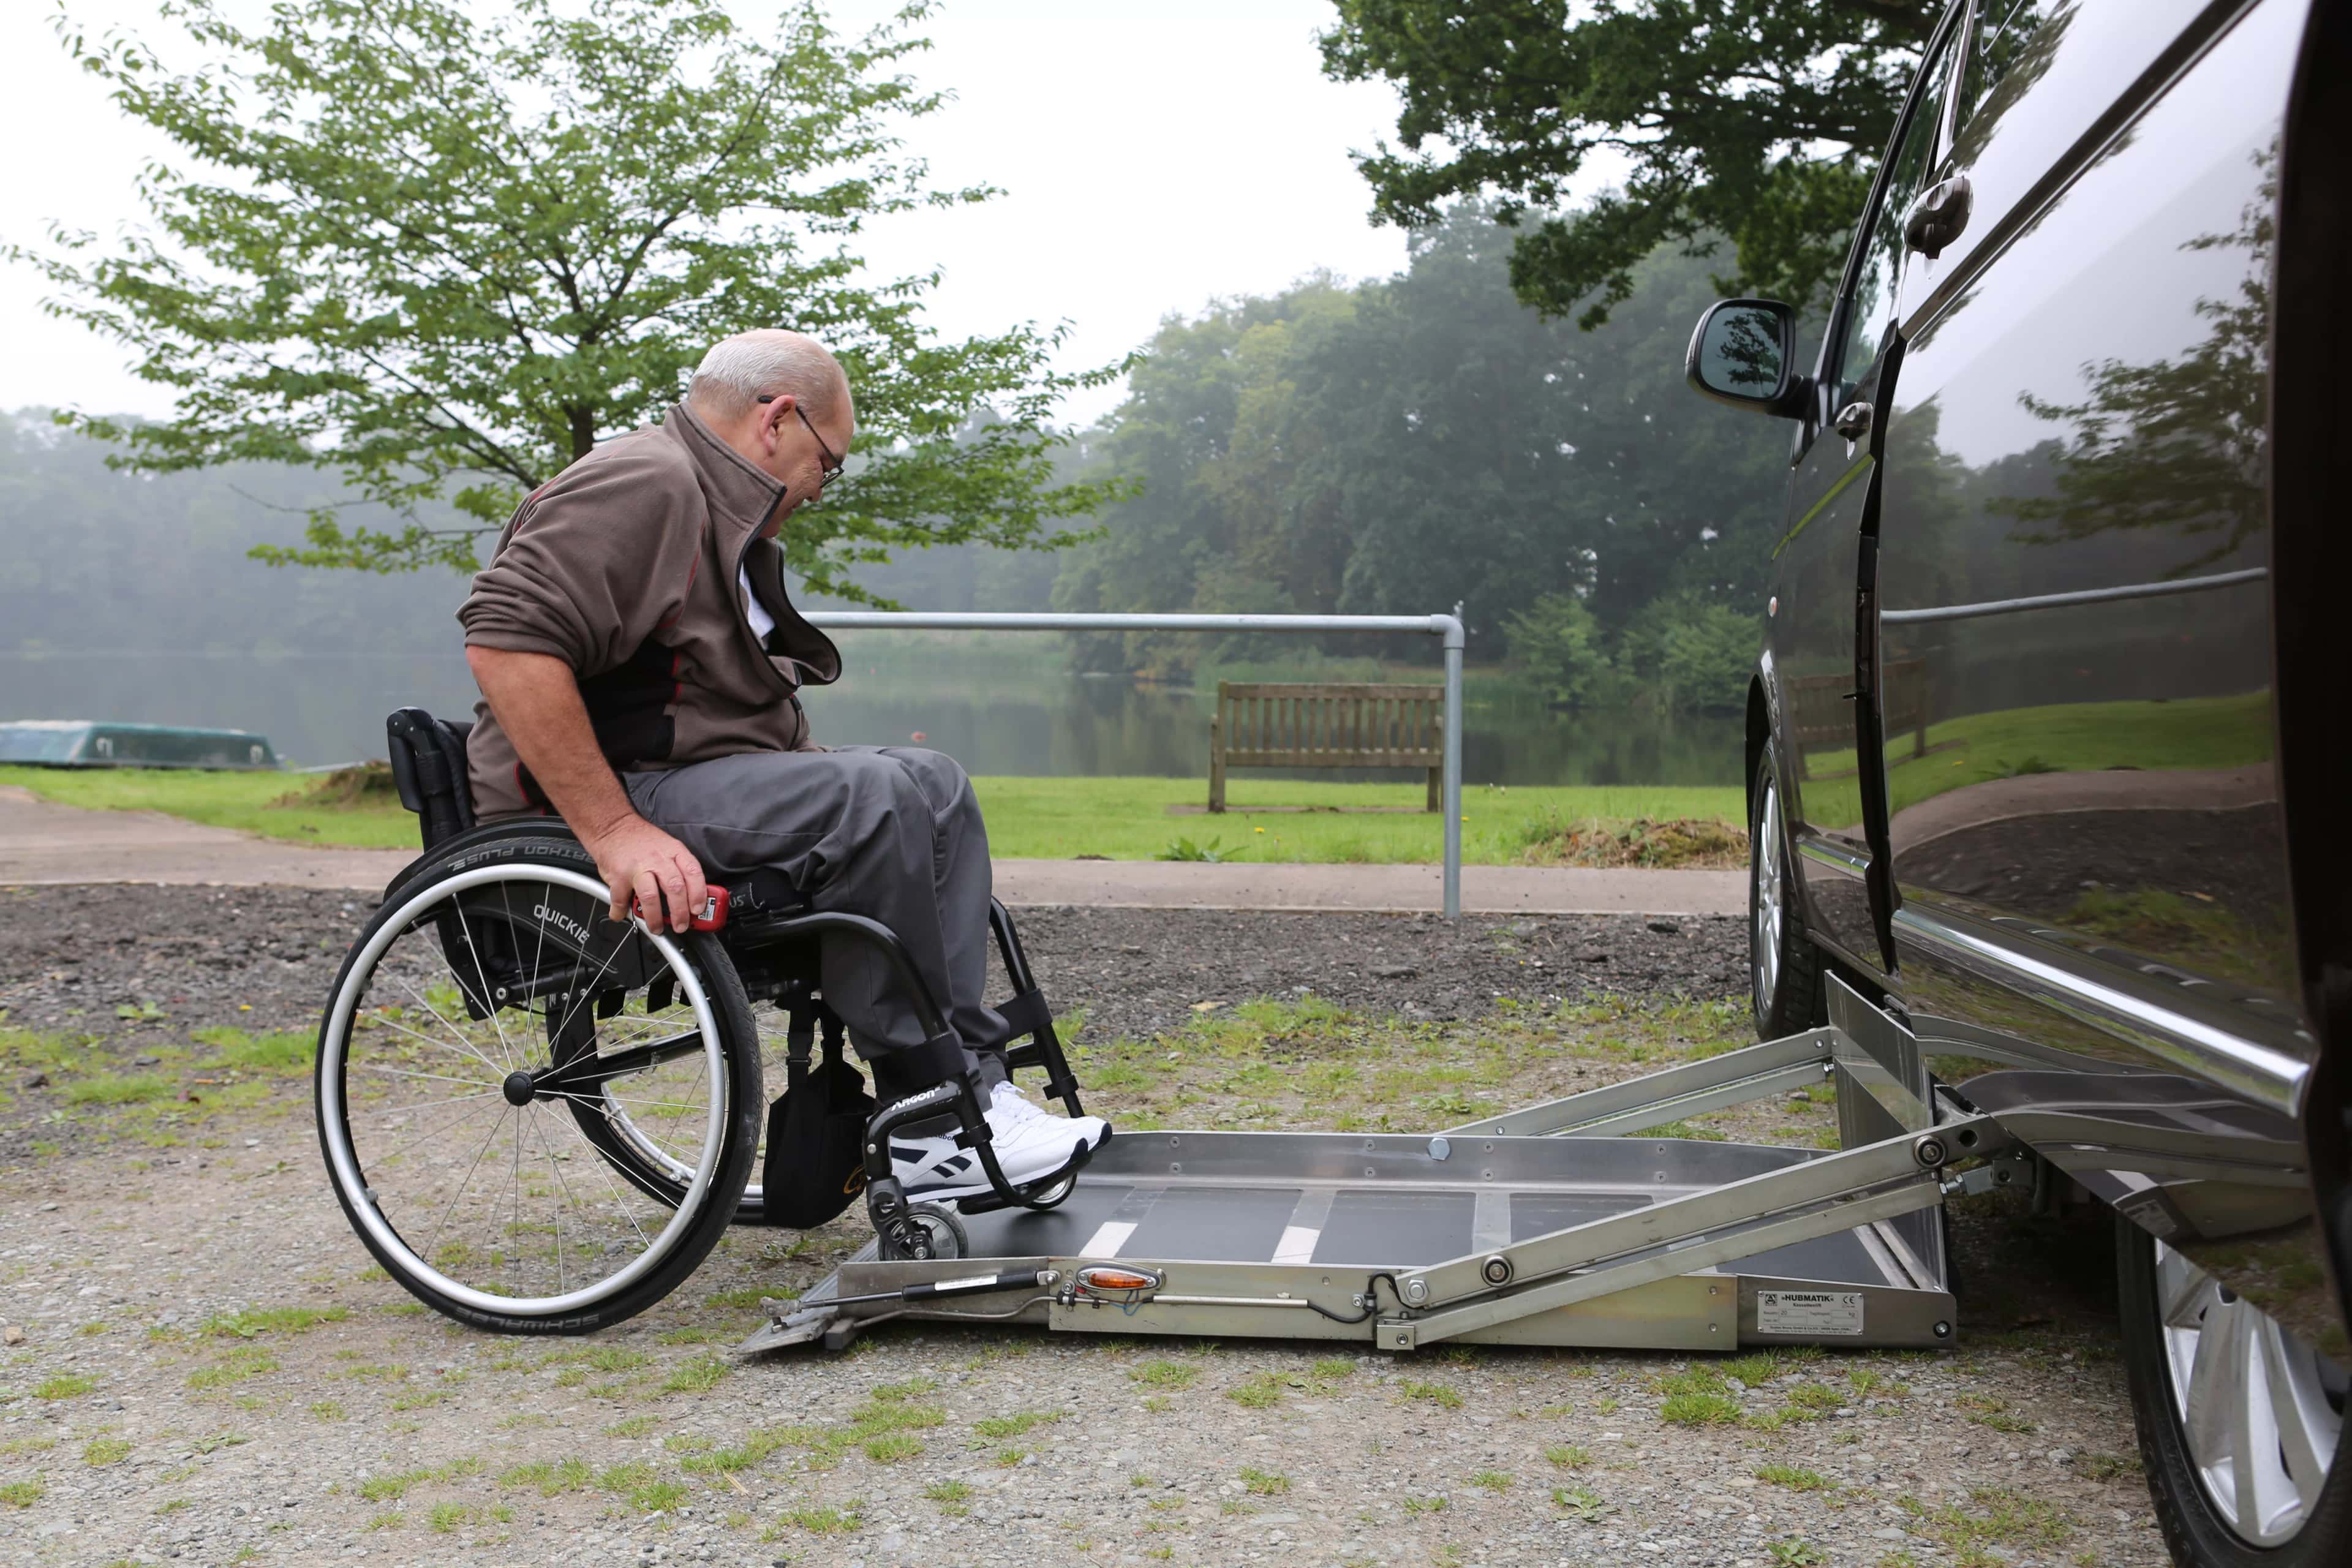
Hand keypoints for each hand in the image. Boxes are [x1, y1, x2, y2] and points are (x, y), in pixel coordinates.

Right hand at [583, 815, 707, 932]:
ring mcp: (638, 867)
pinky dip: (621, 911)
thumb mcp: (668, 847)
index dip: (698, 894)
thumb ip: (679, 868)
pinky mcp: (618, 875)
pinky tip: (622, 915)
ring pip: (651, 896)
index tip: (698, 910)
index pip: (693, 873)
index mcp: (674, 851)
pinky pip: (621, 898)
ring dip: (654, 917)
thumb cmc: (642, 840)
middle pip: (675, 888)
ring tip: (656, 928)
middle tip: (680, 925)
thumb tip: (693, 896)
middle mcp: (658, 859)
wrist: (613, 826)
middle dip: (680, 912)